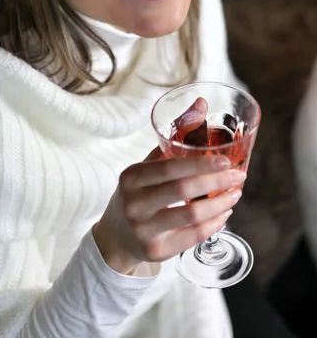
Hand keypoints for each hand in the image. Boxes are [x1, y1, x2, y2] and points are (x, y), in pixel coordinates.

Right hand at [93, 147, 244, 275]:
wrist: (116, 237)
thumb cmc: (137, 194)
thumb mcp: (146, 166)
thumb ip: (173, 137)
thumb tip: (201, 103)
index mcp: (131, 177)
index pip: (169, 168)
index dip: (200, 164)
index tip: (226, 160)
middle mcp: (134, 204)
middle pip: (183, 190)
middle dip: (216, 182)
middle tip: (239, 176)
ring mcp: (144, 230)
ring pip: (192, 215)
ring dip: (220, 204)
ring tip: (235, 194)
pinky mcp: (156, 251)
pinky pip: (194, 236)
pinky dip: (214, 224)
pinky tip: (224, 214)